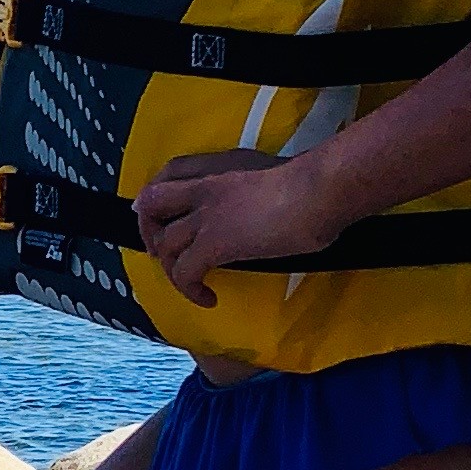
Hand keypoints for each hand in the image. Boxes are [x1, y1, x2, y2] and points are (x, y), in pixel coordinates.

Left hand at [119, 142, 334, 299]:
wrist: (321, 190)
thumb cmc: (316, 185)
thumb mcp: (274, 178)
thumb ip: (254, 192)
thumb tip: (262, 213)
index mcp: (219, 171)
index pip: (169, 175)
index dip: (158, 202)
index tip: (166, 220)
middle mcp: (203, 190)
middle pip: (150, 207)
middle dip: (149, 233)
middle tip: (164, 256)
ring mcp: (206, 217)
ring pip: (165, 246)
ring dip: (173, 270)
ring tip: (192, 284)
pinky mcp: (215, 244)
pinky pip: (185, 272)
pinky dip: (189, 289)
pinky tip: (208, 298)